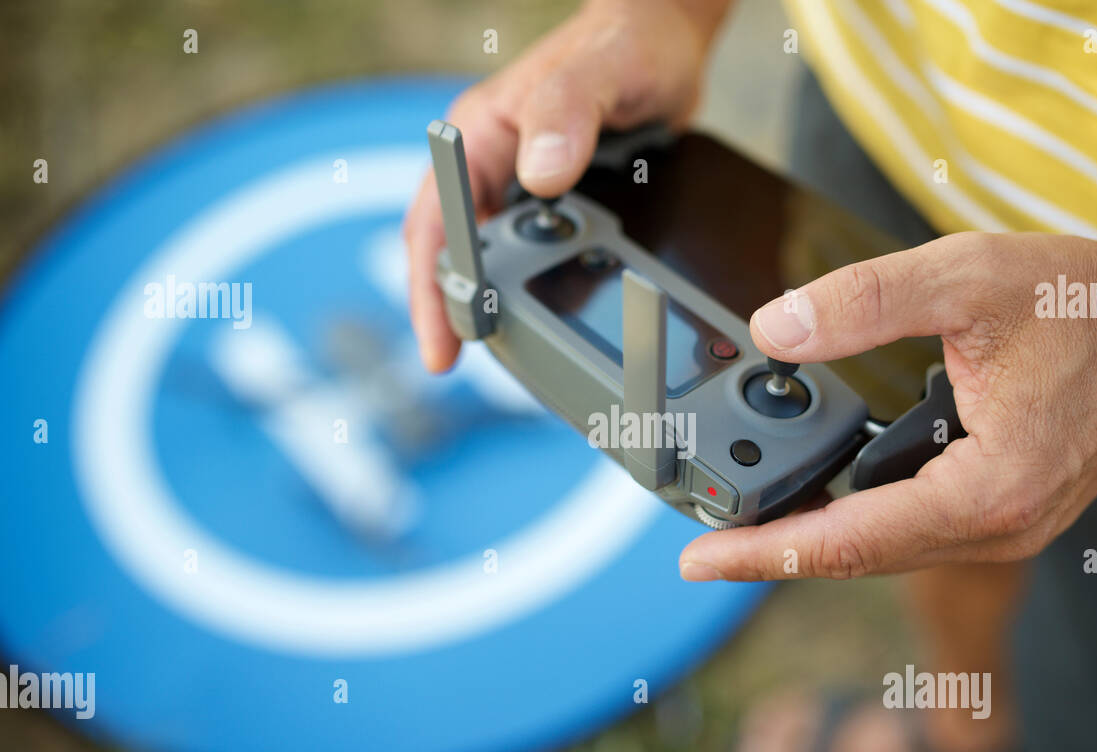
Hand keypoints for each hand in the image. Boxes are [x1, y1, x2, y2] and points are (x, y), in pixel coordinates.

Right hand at [403, 0, 728, 371]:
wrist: (664, 44)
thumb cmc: (624, 44)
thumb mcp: (596, 73)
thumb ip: (568, 113)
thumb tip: (542, 175)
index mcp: (481, 135)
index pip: (436, 222)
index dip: (432, 287)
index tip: (440, 340)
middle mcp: (494, 166)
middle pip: (453, 252)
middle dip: (449, 309)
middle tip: (453, 361)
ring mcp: (524, 188)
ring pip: (494, 259)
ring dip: (493, 303)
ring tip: (506, 354)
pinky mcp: (559, 203)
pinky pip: (537, 255)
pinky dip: (538, 289)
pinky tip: (555, 319)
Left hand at [678, 229, 1096, 580]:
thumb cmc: (1082, 303)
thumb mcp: (965, 279)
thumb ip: (864, 300)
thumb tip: (776, 328)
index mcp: (987, 490)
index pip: (849, 540)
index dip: (764, 552)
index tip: (698, 560)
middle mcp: (999, 527)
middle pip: (859, 557)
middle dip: (775, 549)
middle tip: (701, 542)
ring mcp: (1007, 528)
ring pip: (886, 549)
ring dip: (815, 538)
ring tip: (744, 522)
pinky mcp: (1008, 512)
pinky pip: (916, 531)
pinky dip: (860, 520)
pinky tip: (820, 500)